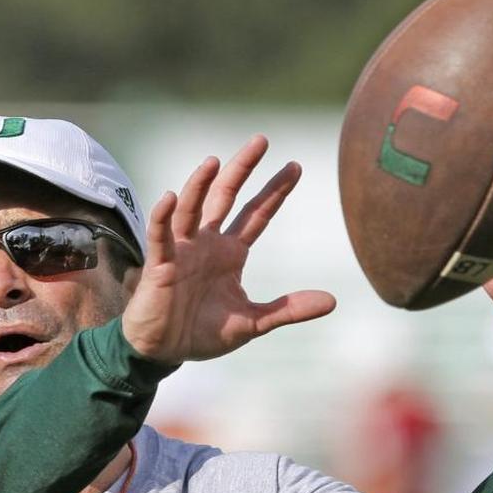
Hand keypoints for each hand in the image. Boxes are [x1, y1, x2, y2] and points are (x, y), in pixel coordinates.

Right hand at [122, 135, 336, 364]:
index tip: (295, 166)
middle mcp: (207, 243)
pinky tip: (170, 197)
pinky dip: (163, 216)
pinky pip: (160, 235)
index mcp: (230, 253)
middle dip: (242, 169)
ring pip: (192, 208)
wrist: (164, 352)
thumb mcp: (253, 323)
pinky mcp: (160, 264)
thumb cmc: (203, 334)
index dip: (275, 191)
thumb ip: (288, 310)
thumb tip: (333, 301)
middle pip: (226, 197)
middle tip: (261, 140)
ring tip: (214, 161)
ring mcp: (182, 250)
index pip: (256, 214)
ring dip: (200, 184)